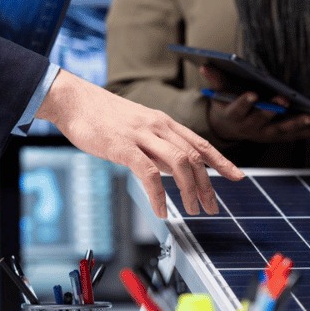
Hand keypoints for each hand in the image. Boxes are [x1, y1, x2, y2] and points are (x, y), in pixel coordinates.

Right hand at [35, 69, 244, 217]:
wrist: (73, 99)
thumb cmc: (101, 115)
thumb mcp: (138, 127)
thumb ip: (157, 145)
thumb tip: (173, 168)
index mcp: (163, 122)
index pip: (200, 143)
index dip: (222, 161)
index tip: (237, 176)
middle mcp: (158, 126)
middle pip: (195, 157)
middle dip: (208, 185)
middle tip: (212, 207)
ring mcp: (142, 135)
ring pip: (179, 164)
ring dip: (190, 190)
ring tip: (193, 210)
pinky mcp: (123, 147)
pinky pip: (148, 174)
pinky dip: (159, 195)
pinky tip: (161, 211)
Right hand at [202, 66, 309, 142]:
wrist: (229, 128)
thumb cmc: (226, 105)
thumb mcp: (218, 93)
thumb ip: (215, 80)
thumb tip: (205, 65)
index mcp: (235, 116)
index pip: (239, 109)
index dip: (245, 102)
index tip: (253, 94)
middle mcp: (250, 128)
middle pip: (263, 121)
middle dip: (273, 111)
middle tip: (285, 100)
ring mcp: (265, 134)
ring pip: (282, 131)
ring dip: (297, 124)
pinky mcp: (278, 136)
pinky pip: (295, 135)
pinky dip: (309, 130)